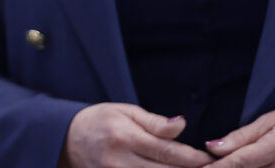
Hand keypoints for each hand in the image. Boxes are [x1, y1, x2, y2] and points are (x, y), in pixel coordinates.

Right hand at [62, 104, 214, 167]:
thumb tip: (181, 125)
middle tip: (209, 167)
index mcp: (126, 137)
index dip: (193, 157)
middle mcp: (121, 161)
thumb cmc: (99, 121)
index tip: (209, 158)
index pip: (168, 151)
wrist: (64, 138)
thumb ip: (154, 122)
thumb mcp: (125, 112)